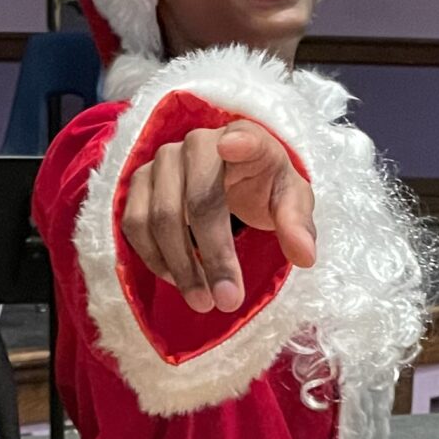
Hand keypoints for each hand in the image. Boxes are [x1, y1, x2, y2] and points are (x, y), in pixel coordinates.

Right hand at [120, 121, 316, 314]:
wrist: (230, 176)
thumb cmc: (264, 187)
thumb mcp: (290, 202)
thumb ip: (297, 225)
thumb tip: (305, 257)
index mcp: (245, 138)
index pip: (243, 137)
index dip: (238, 142)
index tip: (233, 146)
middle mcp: (197, 142)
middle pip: (195, 201)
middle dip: (212, 257)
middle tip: (228, 301)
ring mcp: (161, 161)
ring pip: (158, 217)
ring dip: (179, 267)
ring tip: (203, 302)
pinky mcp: (138, 182)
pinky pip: (133, 224)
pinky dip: (153, 257)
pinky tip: (177, 279)